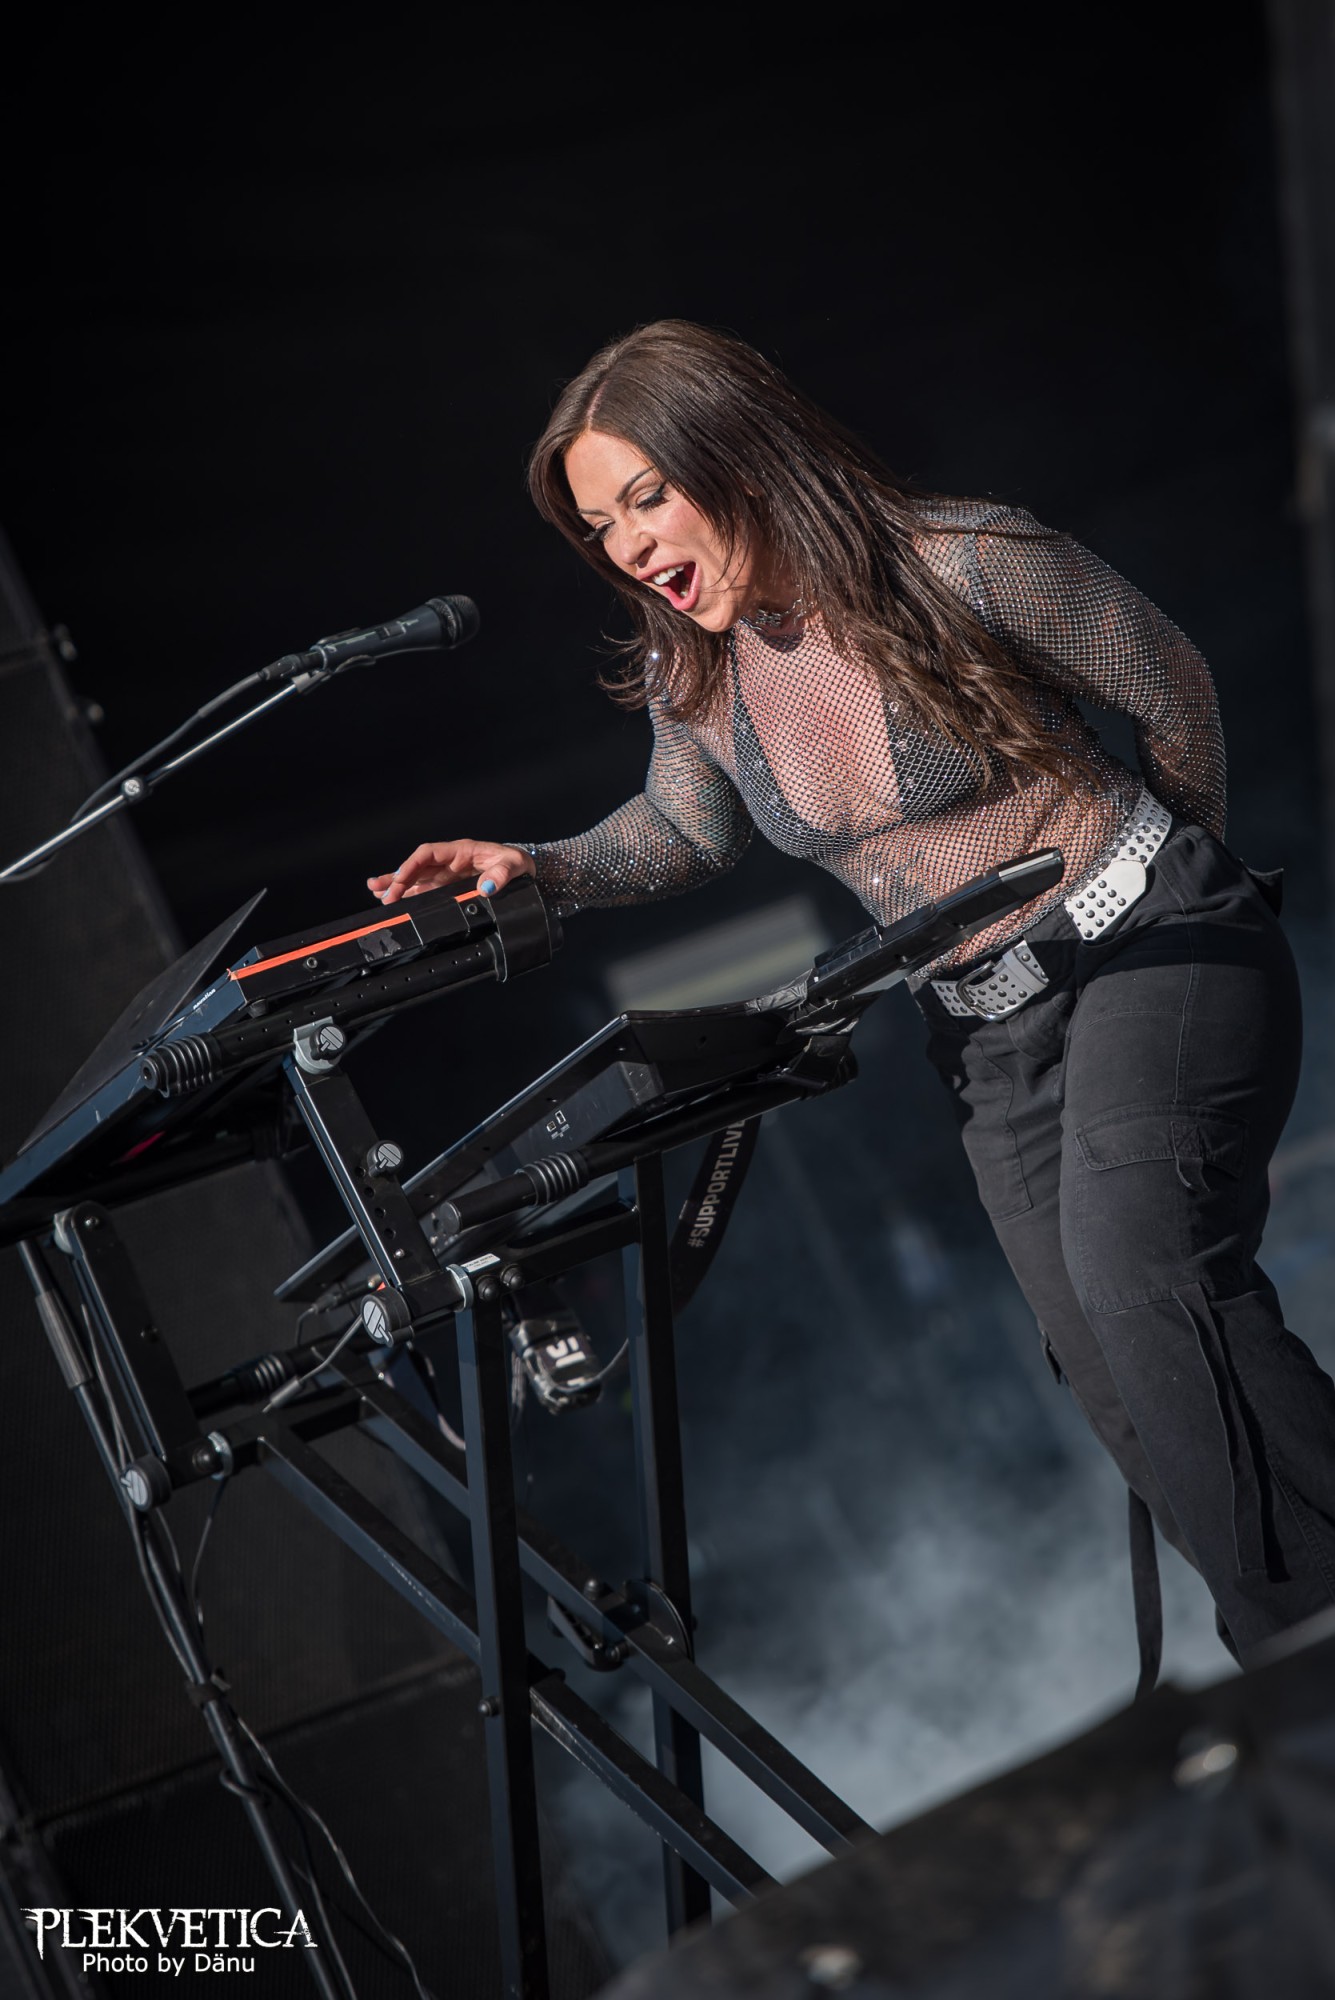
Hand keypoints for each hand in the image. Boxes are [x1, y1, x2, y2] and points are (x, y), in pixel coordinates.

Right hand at [367, 840, 535, 904]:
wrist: (525, 869)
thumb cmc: (518, 862)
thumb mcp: (515, 865)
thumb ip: (502, 874)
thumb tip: (487, 887)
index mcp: (461, 850)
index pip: (429, 853)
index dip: (413, 865)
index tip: (401, 879)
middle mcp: (450, 861)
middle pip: (418, 867)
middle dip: (398, 878)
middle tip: (382, 892)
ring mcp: (448, 874)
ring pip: (417, 878)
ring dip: (398, 885)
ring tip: (377, 892)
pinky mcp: (450, 886)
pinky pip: (426, 889)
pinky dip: (410, 894)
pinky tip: (395, 899)